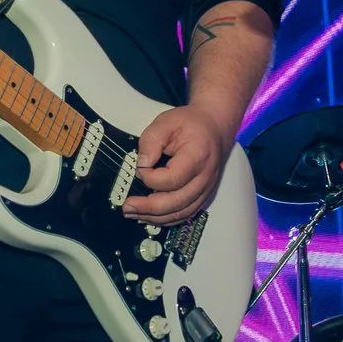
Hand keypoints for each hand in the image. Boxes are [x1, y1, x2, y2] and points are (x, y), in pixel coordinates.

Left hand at [125, 105, 231, 225]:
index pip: (172, 179)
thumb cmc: (192, 124)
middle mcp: (204, 177)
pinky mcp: (202, 195)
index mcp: (197, 156)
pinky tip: (150, 216)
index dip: (151, 178)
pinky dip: (166, 219)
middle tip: (128, 206)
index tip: (141, 169)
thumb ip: (150, 141)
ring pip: (181, 213)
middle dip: (149, 208)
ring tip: (135, 214)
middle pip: (176, 202)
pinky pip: (185, 214)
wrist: (214, 127)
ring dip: (156, 217)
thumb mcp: (166, 122)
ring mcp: (205, 189)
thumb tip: (142, 164)